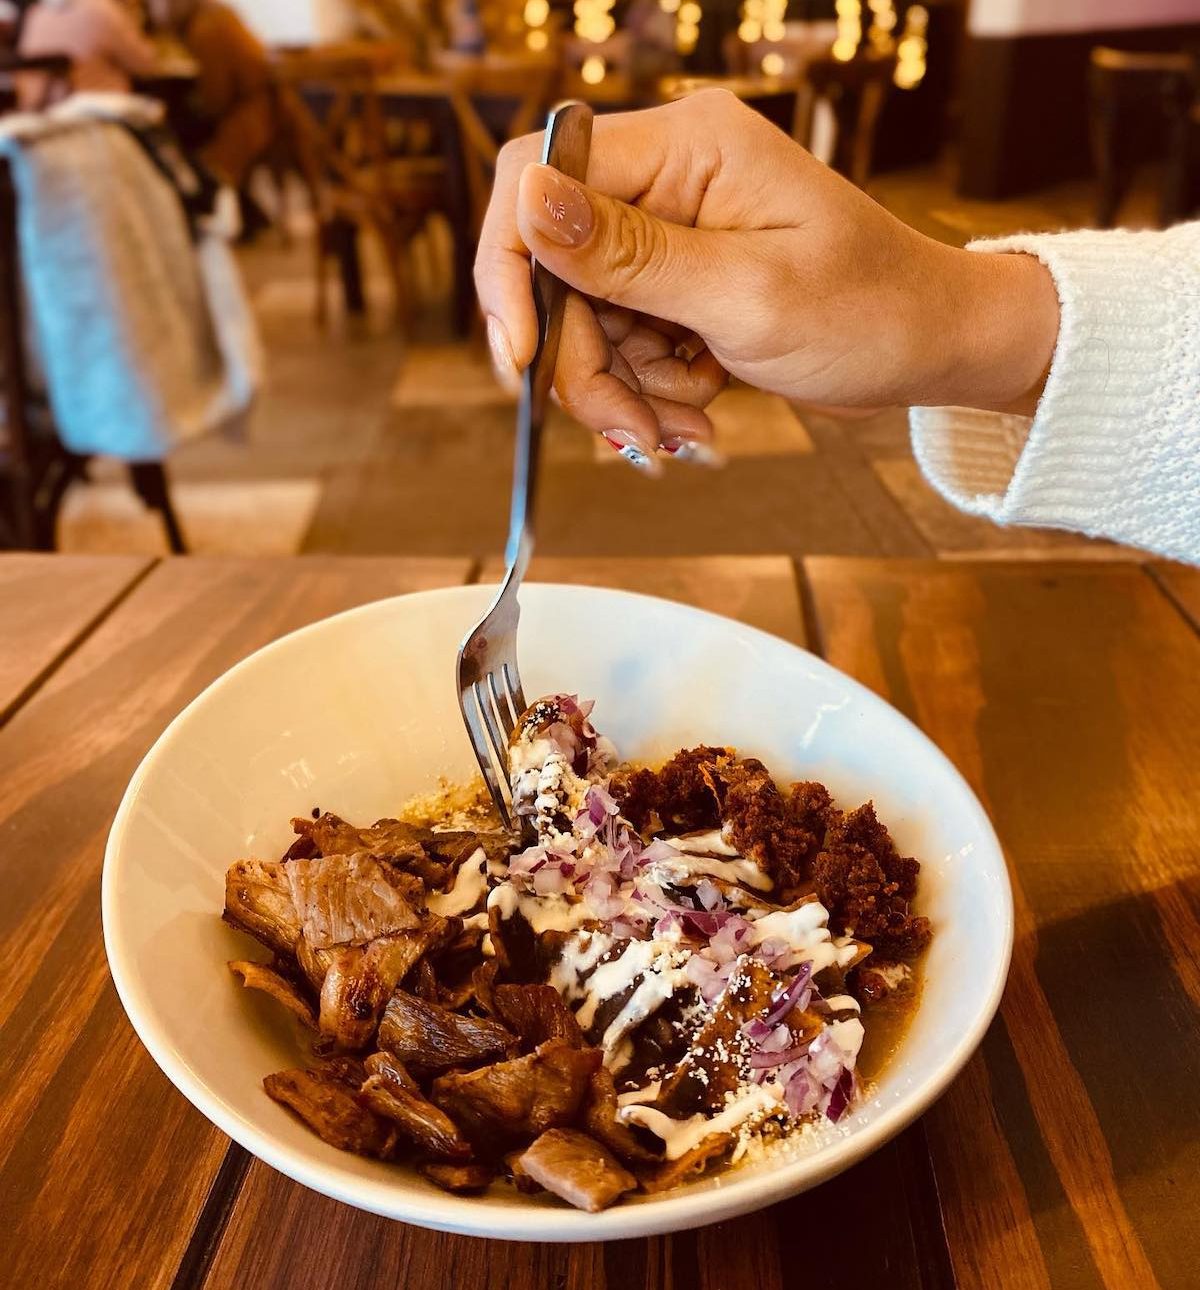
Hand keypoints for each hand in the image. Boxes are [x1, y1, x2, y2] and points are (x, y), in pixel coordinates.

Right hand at [474, 90, 1059, 456]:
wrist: (928, 349)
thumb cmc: (868, 312)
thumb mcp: (746, 293)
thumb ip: (630, 254)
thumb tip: (527, 200)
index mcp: (684, 147)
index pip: (540, 175)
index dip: (513, 269)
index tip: (524, 356)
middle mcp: (668, 179)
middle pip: (557, 269)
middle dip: (584, 362)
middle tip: (633, 429)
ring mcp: (671, 233)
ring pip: (586, 319)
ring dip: (624, 387)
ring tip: (686, 423)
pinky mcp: (680, 282)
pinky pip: (623, 342)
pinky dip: (649, 389)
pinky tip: (698, 408)